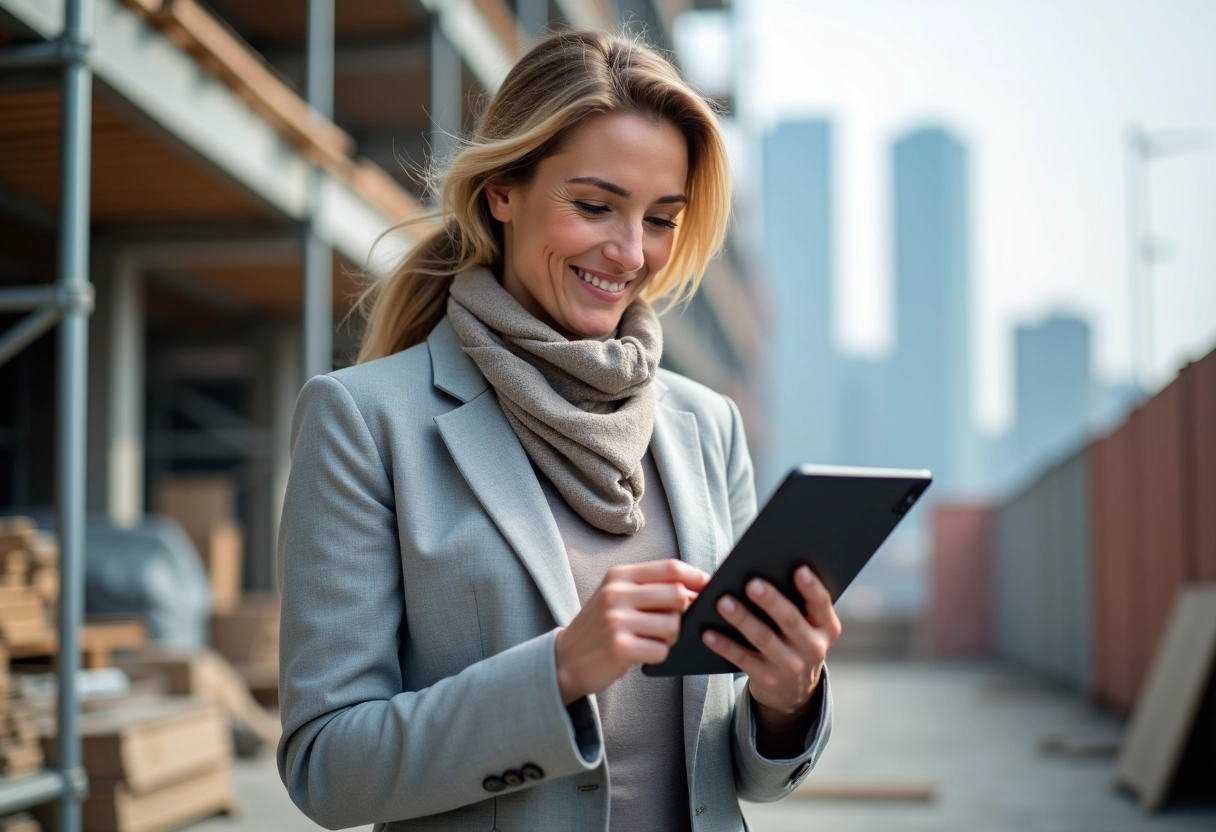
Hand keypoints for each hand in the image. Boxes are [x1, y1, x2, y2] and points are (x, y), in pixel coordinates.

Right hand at [555, 559, 709, 704]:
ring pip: (673, 625)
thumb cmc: (602, 627)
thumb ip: (651, 588)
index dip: (697, 577)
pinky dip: (659, 655)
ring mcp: (616, 620)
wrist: (565, 659)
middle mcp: (616, 593)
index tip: (711, 587)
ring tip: (652, 640)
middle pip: (677, 595)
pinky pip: (661, 650)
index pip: (670, 568)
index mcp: (619, 575)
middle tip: (672, 623)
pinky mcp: (619, 647)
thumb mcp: (619, 597)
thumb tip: (697, 590)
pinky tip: (642, 654)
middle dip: (684, 612)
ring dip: (671, 638)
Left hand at [702, 565, 840, 717]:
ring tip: (724, 602)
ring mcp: (791, 666)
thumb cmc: (795, 640)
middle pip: (790, 620)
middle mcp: (813, 648)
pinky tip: (709, 632)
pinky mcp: (768, 679)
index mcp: (826, 627)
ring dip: (742, 619)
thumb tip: (763, 571)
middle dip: (771, 601)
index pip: (821, 603)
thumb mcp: (808, 626)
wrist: (794, 689)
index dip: (811, 586)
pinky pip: (743, 659)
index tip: (799, 569)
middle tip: (752, 584)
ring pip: (764, 639)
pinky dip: (724, 645)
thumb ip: (797, 603)